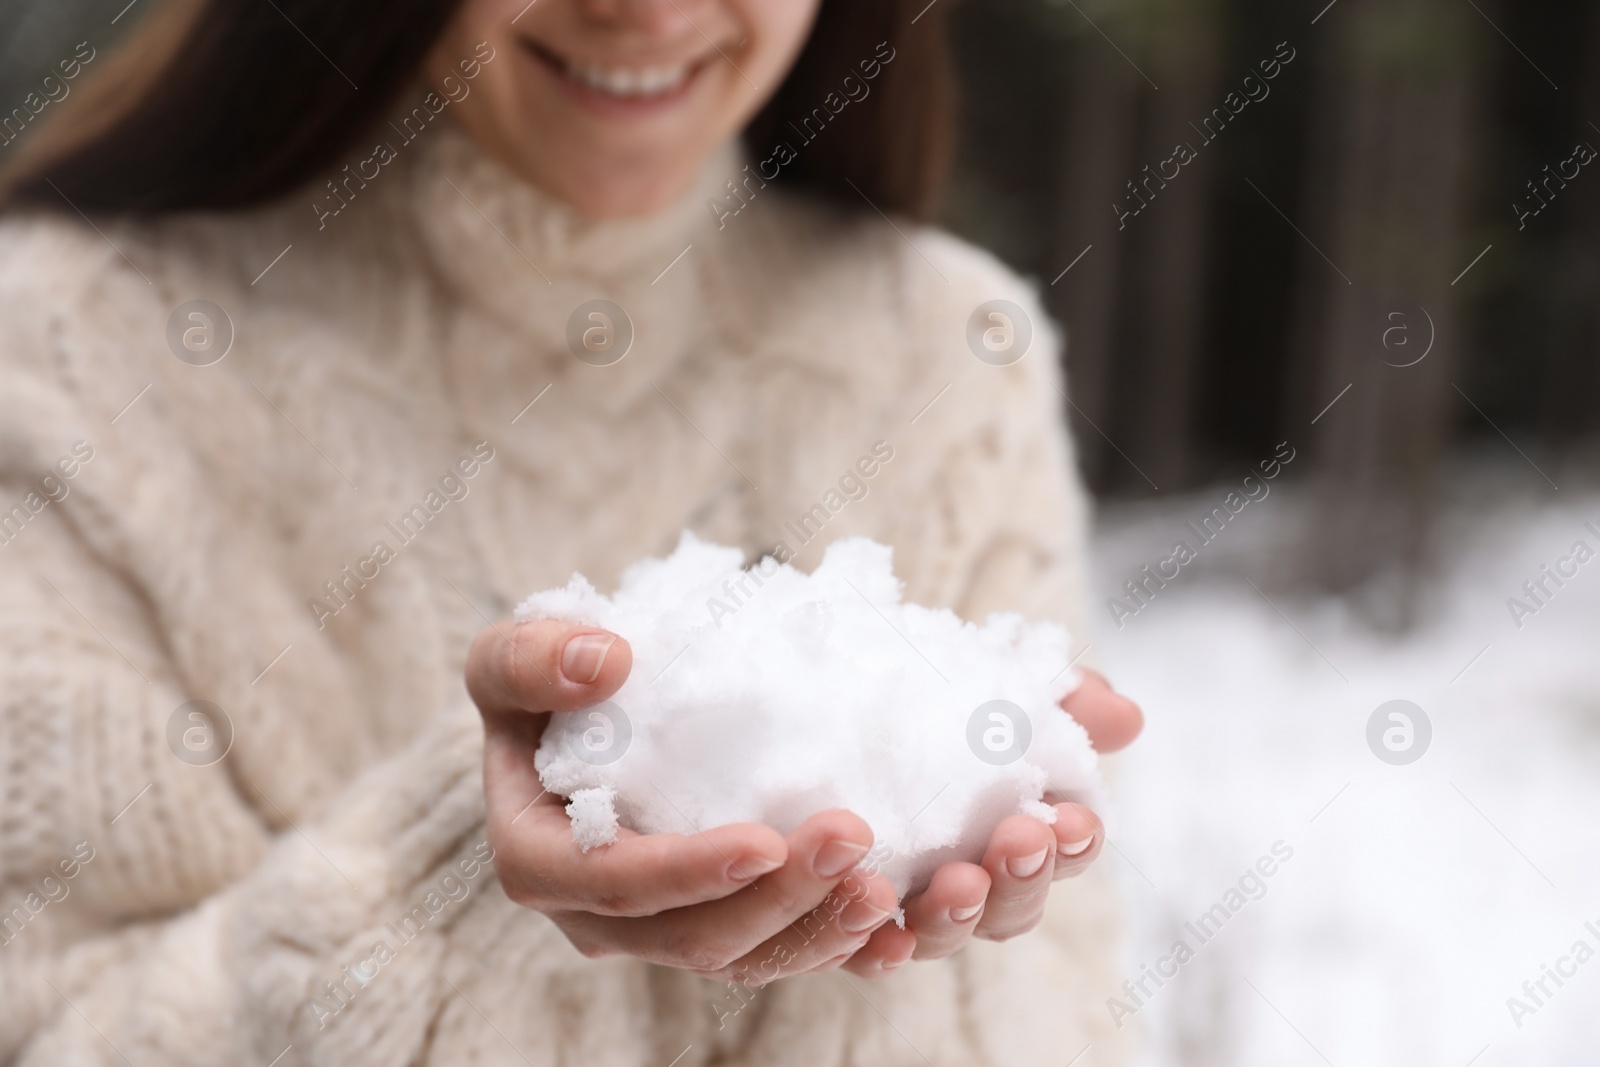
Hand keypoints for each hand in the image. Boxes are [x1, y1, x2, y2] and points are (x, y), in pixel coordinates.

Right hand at [467, 620, 899, 983]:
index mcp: (540, 861)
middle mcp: (598, 916)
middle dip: (777, 901)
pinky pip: (776, 952)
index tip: (765, 840)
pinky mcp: (715, 922)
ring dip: (817, 931)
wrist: (579, 715)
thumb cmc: (540, 686)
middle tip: (850, 838)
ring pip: (743, 958)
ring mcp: (660, 927)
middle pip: (692, 935)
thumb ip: (530, 659)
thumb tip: (606, 662)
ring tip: (882, 887)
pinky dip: (834, 947)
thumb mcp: (509, 657)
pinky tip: (892, 926)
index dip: (689, 873)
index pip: (615, 883)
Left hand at [840, 668, 1142, 975]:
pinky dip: (873, 948)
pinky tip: (882, 933)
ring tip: (955, 881)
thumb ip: (1053, 701)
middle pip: (1007, 910)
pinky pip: (850, 950)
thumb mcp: (983, 681)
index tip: (1073, 819)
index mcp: (1004, 832)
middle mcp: (958, 881)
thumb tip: (1124, 715)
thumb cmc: (913, 696)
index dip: (1074, 845)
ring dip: (954, 916)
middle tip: (1019, 838)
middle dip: (1021, 878)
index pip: (1057, 854)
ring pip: (936, 936)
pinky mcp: (827, 913)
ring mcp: (896, 904)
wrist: (806, 690)